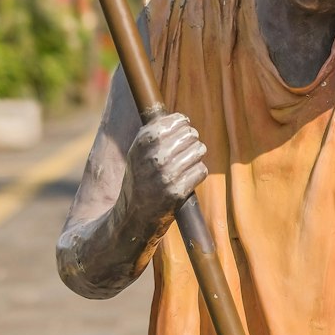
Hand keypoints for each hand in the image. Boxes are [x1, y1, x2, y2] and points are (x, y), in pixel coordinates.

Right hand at [123, 112, 207, 226]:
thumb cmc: (140, 178)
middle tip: (185, 150)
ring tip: (186, 164)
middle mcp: (155, 156)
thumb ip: (154, 133)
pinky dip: (197, 173)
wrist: (133, 216)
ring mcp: (166, 174)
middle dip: (191, 141)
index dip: (183, 124)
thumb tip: (181, 118)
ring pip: (199, 151)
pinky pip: (201, 170)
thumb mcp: (137, 151)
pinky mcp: (178, 191)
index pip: (178, 120)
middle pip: (191, 134)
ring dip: (196, 157)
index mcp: (143, 141)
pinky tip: (187, 178)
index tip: (182, 129)